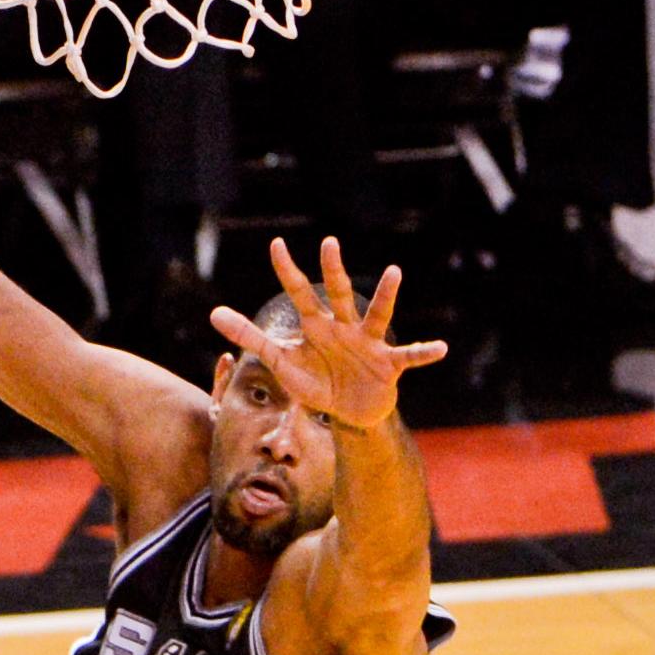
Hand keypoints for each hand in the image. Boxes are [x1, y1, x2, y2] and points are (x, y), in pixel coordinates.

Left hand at [212, 236, 447, 432]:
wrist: (350, 412)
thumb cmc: (317, 382)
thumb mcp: (280, 361)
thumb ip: (250, 336)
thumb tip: (214, 314)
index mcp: (317, 326)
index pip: (298, 293)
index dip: (287, 271)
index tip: (276, 244)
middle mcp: (343, 328)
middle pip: (336, 295)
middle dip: (331, 271)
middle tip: (327, 243)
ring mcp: (368, 344)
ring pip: (376, 315)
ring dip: (384, 295)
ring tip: (393, 273)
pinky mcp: (388, 365)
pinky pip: (408, 357)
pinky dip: (424, 353)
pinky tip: (441, 348)